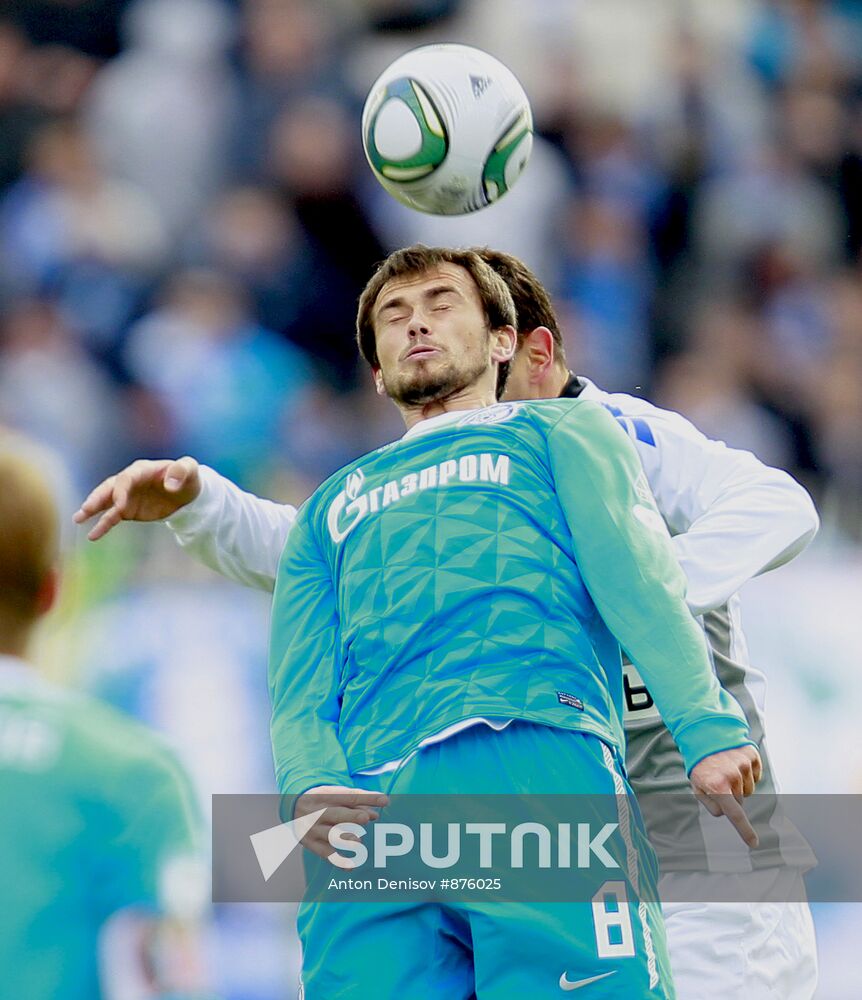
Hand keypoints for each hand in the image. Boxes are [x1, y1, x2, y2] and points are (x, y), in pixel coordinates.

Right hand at [73, 457, 201, 540]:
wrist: (187, 493)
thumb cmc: (188, 477)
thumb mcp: (190, 470)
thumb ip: (182, 471)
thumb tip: (170, 484)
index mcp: (142, 470)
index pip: (126, 479)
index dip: (121, 491)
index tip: (120, 505)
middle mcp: (130, 481)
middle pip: (110, 488)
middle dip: (98, 497)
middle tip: (86, 508)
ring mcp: (127, 496)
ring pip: (106, 501)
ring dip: (92, 509)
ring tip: (78, 519)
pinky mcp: (127, 510)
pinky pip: (112, 517)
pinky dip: (102, 525)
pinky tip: (92, 535)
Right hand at [295, 785, 388, 862]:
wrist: (292, 806)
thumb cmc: (323, 801)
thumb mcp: (336, 796)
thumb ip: (357, 804)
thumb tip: (375, 816)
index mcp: (326, 795)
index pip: (350, 796)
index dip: (368, 798)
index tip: (385, 800)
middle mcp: (318, 811)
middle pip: (336, 814)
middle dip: (351, 816)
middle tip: (365, 818)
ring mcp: (313, 828)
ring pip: (329, 835)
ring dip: (345, 839)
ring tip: (358, 843)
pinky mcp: (310, 843)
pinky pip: (324, 853)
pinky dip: (337, 860)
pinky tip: (350, 866)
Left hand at [689, 745, 762, 847]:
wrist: (705, 733)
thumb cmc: (701, 764)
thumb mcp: (697, 786)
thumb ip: (711, 804)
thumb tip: (726, 813)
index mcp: (717, 786)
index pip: (735, 814)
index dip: (745, 831)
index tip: (753, 843)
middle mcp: (733, 776)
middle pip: (740, 802)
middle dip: (731, 797)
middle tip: (719, 782)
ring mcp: (744, 765)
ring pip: (749, 790)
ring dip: (739, 785)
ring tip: (726, 770)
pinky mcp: (752, 756)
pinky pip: (756, 776)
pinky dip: (748, 774)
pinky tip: (735, 764)